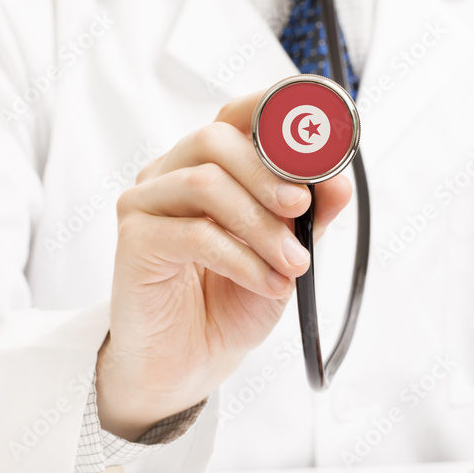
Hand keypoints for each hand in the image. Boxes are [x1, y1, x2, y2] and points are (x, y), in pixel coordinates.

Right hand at [96, 91, 351, 439]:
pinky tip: (267, 283)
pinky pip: (194, 234)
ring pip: (205, 184)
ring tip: (292, 264)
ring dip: (261, 226)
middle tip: (301, 209)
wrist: (189, 362)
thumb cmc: (231, 301)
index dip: (272, 110)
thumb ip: (310, 216)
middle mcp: (171, 173)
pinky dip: (242, 259)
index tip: (316, 133)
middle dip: (268, 173)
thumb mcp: (286, 254)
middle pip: (215, 139)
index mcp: (208, 165)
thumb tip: (338, 180)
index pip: (235, 115)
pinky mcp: (134, 241)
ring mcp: (146, 204)